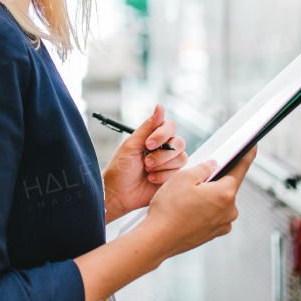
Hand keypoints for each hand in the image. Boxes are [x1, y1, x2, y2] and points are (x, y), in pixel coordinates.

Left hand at [102, 103, 187, 222]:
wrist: (118, 194)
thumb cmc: (120, 168)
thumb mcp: (131, 144)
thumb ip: (148, 126)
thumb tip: (160, 106)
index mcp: (153, 137)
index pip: (170, 126)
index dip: (162, 134)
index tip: (148, 144)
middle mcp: (163, 148)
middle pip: (179, 142)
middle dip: (162, 154)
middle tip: (146, 162)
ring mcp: (169, 163)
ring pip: (181, 158)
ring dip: (162, 166)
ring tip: (147, 171)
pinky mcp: (172, 178)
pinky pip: (178, 173)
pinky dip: (163, 177)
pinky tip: (151, 179)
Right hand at [139, 146, 256, 258]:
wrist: (157, 239)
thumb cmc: (168, 210)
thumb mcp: (182, 178)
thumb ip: (202, 168)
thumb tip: (212, 165)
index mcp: (225, 194)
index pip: (240, 169)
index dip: (246, 156)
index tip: (252, 147)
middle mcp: (229, 211)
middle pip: (226, 187)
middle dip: (214, 180)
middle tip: (194, 180)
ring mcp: (222, 225)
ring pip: (219, 202)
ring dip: (208, 197)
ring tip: (186, 199)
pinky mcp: (213, 234)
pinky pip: (213, 215)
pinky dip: (204, 210)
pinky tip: (187, 210)